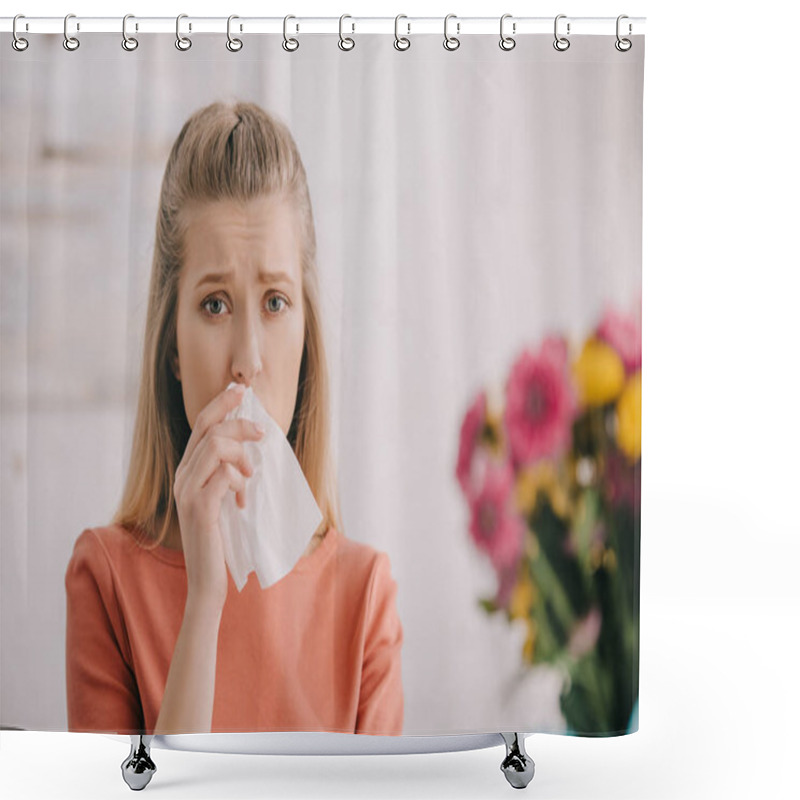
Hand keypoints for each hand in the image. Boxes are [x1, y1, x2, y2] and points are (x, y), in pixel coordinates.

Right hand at [172, 384, 264, 612]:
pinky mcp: (199, 508)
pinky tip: (244, 501)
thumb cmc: (220, 539)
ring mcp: (187, 492)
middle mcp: (182, 477)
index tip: (242, 389)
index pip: (201, 425)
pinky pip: (224, 475)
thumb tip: (251, 448)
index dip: (221, 403)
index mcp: (187, 471)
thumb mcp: (223, 499)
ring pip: (216, 446)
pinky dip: (240, 482)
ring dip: (242, 454)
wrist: (207, 580)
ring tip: (252, 476)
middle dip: (239, 422)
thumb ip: (228, 474)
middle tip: (263, 433)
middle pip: (209, 428)